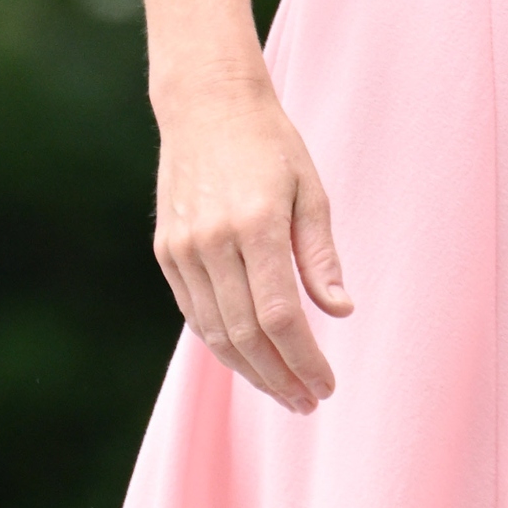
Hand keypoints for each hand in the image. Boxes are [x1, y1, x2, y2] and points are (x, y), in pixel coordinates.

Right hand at [152, 70, 351, 413]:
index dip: (304, 360)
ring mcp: (183, 248)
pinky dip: (222, 343)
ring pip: (215, 332)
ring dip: (250, 371)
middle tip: (308, 403)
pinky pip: (195, 313)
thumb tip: (341, 312)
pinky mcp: (167, 251)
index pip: (280, 317)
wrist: (205, 104)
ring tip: (283, 392)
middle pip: (246, 335)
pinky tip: (249, 360)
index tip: (326, 385)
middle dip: (279, 377)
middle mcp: (213, 240)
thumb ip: (320, 256)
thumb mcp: (311, 191)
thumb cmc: (270, 144)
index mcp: (257, 224)